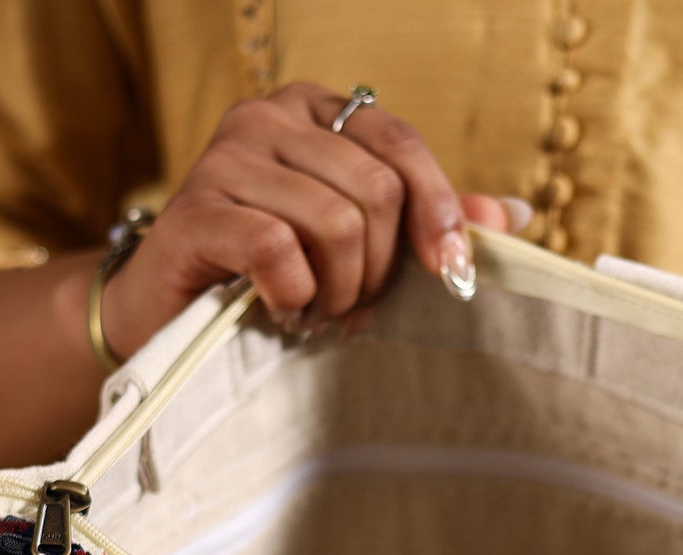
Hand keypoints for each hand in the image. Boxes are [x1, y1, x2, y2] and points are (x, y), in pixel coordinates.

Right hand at [103, 81, 521, 357]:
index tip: (452, 271)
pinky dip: (294, 297)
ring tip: (316, 312)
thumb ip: (426, 220)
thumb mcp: (358, 242)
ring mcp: (226, 157)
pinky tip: (282, 311)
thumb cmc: (270, 275)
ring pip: (335, 223)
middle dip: (379, 267)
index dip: (439, 209)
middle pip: (375, 190)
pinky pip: (277, 250)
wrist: (167, 311)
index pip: (400, 143)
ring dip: (338, 290)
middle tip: (353, 306)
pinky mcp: (197, 210)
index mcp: (315, 113)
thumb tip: (514, 214)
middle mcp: (268, 118)